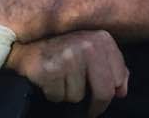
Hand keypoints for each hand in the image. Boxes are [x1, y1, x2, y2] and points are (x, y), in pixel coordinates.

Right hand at [7, 30, 128, 117]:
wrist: (26, 43)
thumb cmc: (63, 48)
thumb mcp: (92, 49)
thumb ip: (113, 67)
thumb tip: (122, 91)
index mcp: (102, 39)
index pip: (118, 77)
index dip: (111, 93)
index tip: (102, 99)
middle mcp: (88, 45)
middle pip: (103, 91)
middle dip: (96, 106)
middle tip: (89, 111)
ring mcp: (68, 56)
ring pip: (77, 96)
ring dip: (68, 94)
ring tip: (61, 79)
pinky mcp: (49, 70)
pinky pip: (58, 97)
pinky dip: (53, 94)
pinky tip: (49, 80)